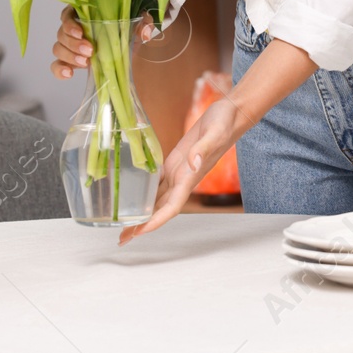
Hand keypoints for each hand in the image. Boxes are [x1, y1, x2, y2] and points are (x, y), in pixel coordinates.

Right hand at [49, 5, 155, 79]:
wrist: (129, 40)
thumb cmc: (128, 24)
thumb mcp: (138, 18)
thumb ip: (143, 21)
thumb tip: (144, 33)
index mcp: (84, 13)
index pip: (67, 15)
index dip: (70, 24)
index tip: (81, 33)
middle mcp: (73, 28)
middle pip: (61, 34)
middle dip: (73, 44)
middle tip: (90, 51)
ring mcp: (70, 45)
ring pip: (58, 49)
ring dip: (70, 56)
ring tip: (86, 63)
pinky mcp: (71, 61)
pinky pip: (57, 65)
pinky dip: (60, 70)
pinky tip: (69, 74)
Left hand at [118, 97, 240, 244]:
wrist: (230, 114)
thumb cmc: (225, 123)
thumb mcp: (215, 133)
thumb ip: (203, 148)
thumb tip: (193, 163)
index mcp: (190, 177)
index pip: (171, 207)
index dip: (155, 222)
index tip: (139, 233)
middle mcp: (183, 179)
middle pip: (161, 209)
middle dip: (143, 224)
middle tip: (122, 238)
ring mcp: (178, 172)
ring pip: (158, 198)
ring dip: (143, 212)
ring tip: (123, 223)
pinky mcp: (174, 162)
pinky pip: (158, 182)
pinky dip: (146, 192)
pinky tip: (134, 196)